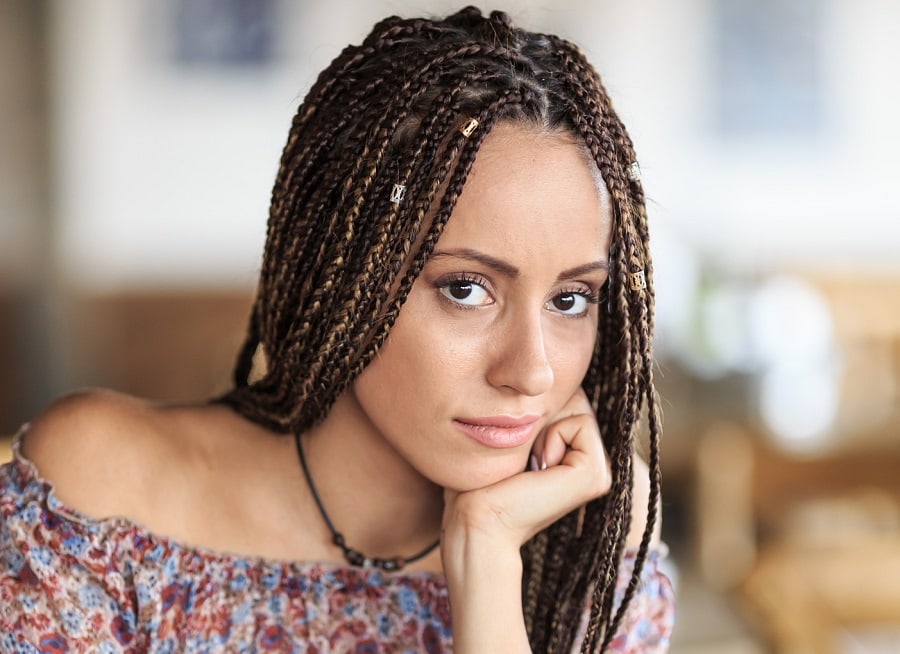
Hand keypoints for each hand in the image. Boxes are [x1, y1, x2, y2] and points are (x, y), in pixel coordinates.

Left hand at [442, 386, 611, 557]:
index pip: (566, 395)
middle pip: (573, 396)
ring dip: (544, 424)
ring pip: (578, 404)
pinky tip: (538, 468)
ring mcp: (599, 472)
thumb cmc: (479, 479)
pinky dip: (552, 436)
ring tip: (528, 463)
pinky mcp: (596, 476)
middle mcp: (592, 463)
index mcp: (574, 454)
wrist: (476, 521)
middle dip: (542, 411)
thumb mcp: (510, 434)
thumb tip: (543, 375)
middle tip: (522, 456)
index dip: (535, 405)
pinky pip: (580, 422)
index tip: (517, 447)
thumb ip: (533, 408)